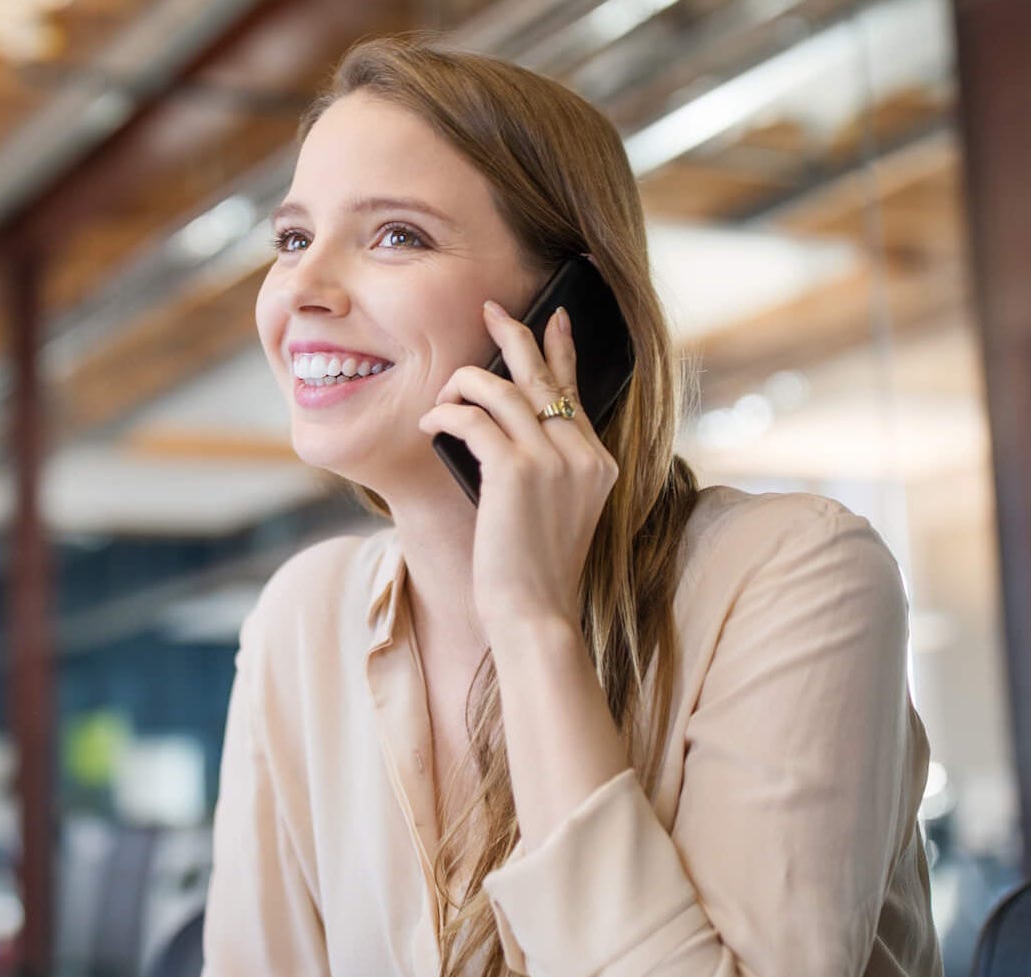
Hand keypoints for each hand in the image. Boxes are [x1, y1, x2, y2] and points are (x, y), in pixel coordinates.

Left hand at [419, 301, 618, 635]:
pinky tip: (431, 423)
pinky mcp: (517, 470)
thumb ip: (547, 470)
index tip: (552, 319)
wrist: (535, 613)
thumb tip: (501, 427)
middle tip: (490, 309)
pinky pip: (473, 419)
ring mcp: (554, 459)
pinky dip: (446, 414)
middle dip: (513, 335)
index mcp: (599, 463)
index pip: (574, 393)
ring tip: (441, 399)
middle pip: (543, 375)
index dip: (559, 352)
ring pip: (501, 390)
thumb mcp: (555, 513)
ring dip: (462, 386)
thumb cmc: (534, 572)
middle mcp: (583, 453)